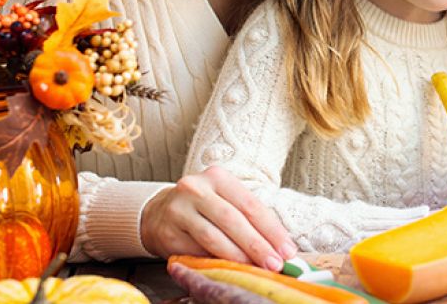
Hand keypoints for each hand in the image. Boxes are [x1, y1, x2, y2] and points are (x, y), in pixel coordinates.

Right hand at [140, 166, 295, 268]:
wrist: (159, 213)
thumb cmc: (203, 208)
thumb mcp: (225, 201)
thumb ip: (249, 218)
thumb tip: (280, 247)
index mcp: (218, 177)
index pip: (251, 204)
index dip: (271, 229)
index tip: (287, 249)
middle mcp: (196, 189)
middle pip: (234, 220)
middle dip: (258, 245)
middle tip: (275, 264)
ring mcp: (179, 210)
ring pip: (214, 237)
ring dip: (239, 257)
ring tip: (256, 268)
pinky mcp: (168, 233)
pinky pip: (196, 251)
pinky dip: (216, 262)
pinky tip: (230, 269)